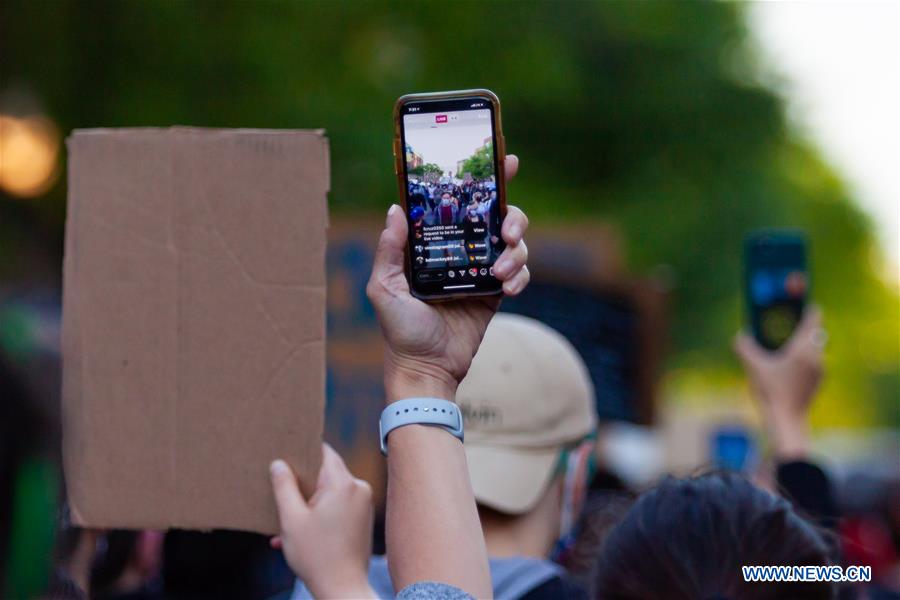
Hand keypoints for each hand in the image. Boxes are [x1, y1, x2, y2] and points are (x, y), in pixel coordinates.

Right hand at [269, 445, 374, 598]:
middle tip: (281, 492)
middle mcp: (359, 489)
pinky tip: (299, 533)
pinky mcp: (362, 519)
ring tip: (286, 521)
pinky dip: (320, 515)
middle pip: (326, 473)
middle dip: (303, 483)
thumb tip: (279, 464)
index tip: (286, 454)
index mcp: (343, 484)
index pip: (324, 452)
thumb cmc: (317, 557)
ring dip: (308, 503)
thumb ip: (283, 487)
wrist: (342, 590)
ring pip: (330, 493)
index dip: (304, 451)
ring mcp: (363, 505)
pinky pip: (338, 507)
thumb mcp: (291, 520)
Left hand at [366, 155, 529, 401]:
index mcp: (433, 244)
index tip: (505, 162)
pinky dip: (520, 277)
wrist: (427, 369)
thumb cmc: (400, 330)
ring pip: (513, 244)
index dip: (484, 180)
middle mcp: (459, 251)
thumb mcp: (384, 288)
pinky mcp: (496, 294)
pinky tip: (507, 288)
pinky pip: (519, 274)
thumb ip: (389, 250)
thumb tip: (396, 209)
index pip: (459, 203)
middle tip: (506, 231)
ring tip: (499, 273)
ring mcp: (480, 271)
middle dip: (511, 216)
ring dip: (515, 252)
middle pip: (497, 217)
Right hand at [734, 308, 824, 459]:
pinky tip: (785, 368)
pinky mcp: (818, 382)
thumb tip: (740, 335)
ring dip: (802, 344)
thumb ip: (745, 347)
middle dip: (802, 326)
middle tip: (785, 325)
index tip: (797, 303)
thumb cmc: (771, 393)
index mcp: (803, 348)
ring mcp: (820, 370)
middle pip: (815, 332)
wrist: (787, 422)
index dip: (806, 307)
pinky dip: (802, 359)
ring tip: (783, 348)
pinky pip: (813, 362)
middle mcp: (816, 356)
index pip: (814, 317)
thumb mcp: (753, 368)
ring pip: (815, 348)